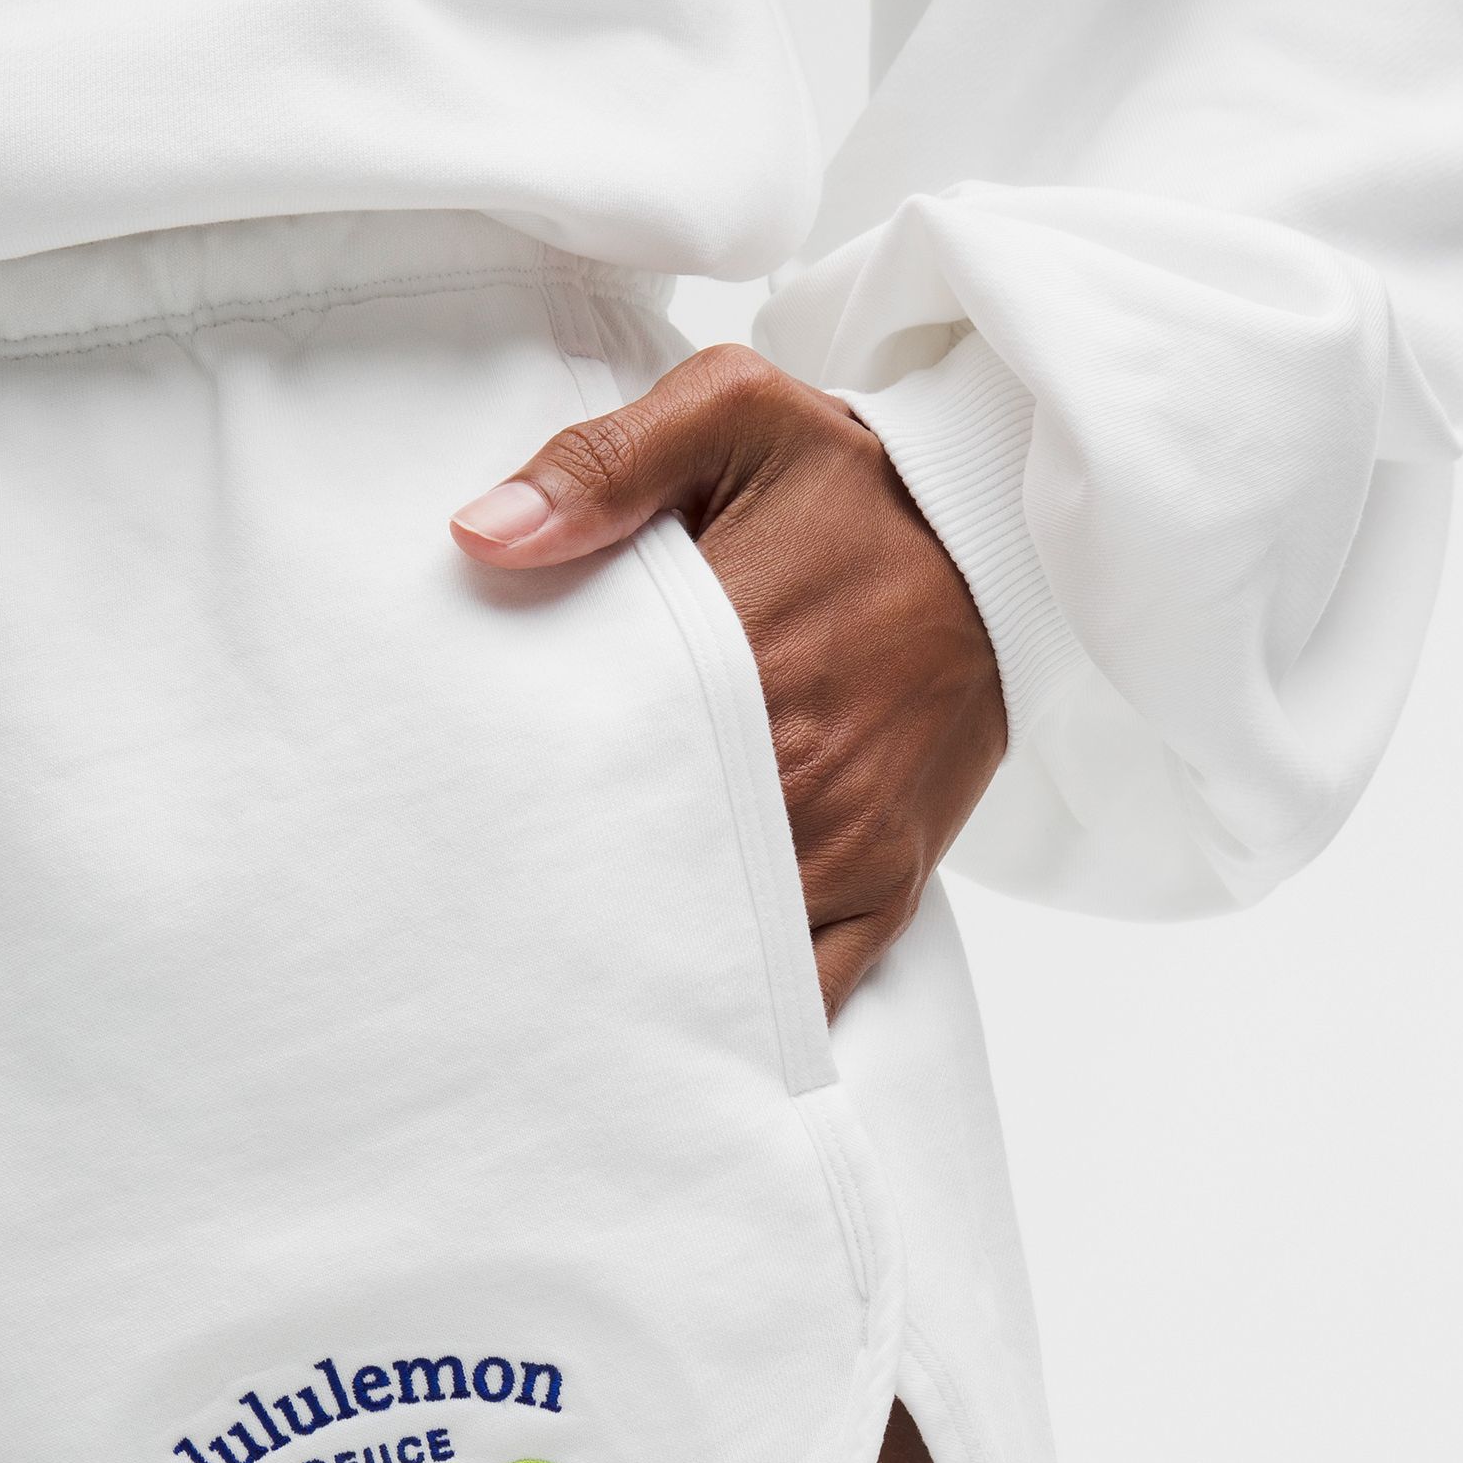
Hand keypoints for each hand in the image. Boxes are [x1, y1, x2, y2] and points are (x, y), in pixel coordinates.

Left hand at [449, 345, 1006, 1019]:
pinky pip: (817, 989)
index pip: (601, 765)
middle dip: (567, 910)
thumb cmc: (854, 481)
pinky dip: (752, 1023)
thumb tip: (481, 536)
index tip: (457, 845)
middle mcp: (790, 772)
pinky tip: (678, 1046)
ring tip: (555, 1006)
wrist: (1005, 536)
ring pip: (724, 949)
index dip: (524, 819)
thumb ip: (602, 464)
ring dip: (646, 976)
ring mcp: (843, 842)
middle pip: (650, 876)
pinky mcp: (887, 880)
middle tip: (480, 942)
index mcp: (736, 658)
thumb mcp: (733, 416)